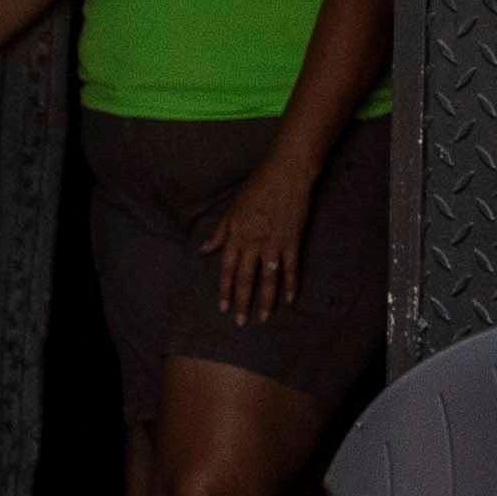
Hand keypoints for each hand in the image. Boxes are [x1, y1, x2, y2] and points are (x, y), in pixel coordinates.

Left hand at [203, 159, 318, 323]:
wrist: (286, 173)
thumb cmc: (257, 188)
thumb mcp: (233, 209)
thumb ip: (220, 232)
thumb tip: (204, 249)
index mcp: (236, 235)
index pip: (227, 269)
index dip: (224, 290)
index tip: (223, 308)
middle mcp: (253, 242)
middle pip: (245, 279)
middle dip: (242, 302)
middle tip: (240, 322)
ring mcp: (273, 243)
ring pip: (268, 279)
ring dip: (266, 301)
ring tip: (263, 318)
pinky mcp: (292, 241)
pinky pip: (291, 268)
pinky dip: (290, 285)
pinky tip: (289, 299)